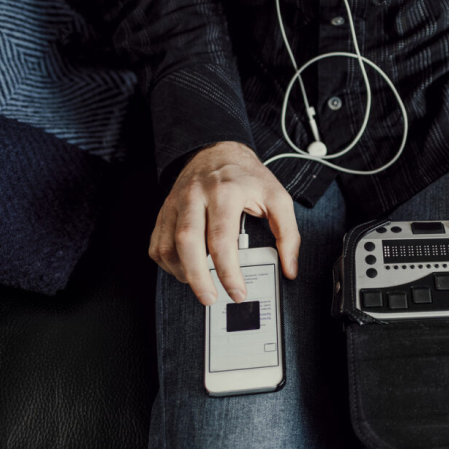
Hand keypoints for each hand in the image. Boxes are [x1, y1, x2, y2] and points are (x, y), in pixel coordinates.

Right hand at [148, 141, 300, 305]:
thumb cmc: (247, 177)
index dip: (228, 272)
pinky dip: (168, 263)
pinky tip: (185, 269)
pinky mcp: (165, 209)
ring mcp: (176, 202)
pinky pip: (157, 242)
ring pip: (169, 245)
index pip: (222, 240)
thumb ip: (288, 234)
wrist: (217, 150)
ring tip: (201, 284)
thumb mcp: (278, 198)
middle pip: (188, 243)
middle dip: (198, 278)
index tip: (237, 292)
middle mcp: (196, 196)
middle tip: (211, 298)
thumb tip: (290, 267)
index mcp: (226, 192)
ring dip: (182, 272)